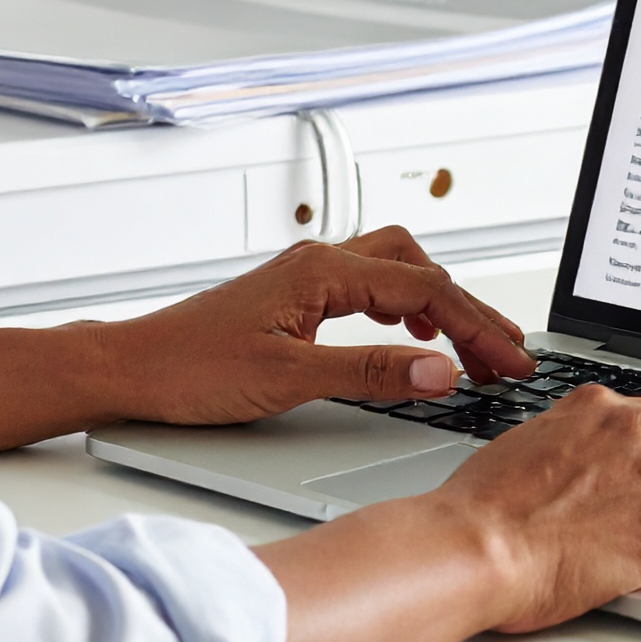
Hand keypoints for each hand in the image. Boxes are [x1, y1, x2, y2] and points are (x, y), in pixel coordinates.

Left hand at [95, 226, 535, 426]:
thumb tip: (438, 372)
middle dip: (469, 312)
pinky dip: (406, 306)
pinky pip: (371, 285)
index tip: (510, 361)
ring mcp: (307, 276)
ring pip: (397, 270)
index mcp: (321, 270)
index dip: (475, 328)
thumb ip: (369, 374)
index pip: (424, 290)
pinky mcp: (297, 296)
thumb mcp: (288, 380)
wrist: (131, 369)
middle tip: (506, 356)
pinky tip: (412, 337)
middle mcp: (317, 261)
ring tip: (473, 347)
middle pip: (420, 270)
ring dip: (440, 305)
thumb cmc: (189, 370)